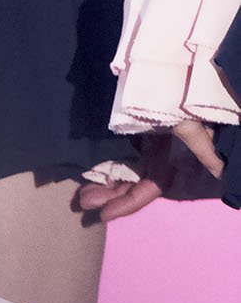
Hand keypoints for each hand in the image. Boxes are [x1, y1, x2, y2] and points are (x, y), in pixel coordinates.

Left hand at [77, 119, 222, 221]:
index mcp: (169, 163)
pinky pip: (121, 155)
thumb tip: (219, 171)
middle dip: (108, 196)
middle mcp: (158, 160)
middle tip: (82, 202)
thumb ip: (202, 148)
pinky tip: (90, 167)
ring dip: (105, 182)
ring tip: (83, 191)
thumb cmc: (188, 107)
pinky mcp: (138, 136)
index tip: (103, 215)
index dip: (125, 205)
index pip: (145, 191)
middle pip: (130, 185)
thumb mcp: (193, 126)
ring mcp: (147, 149)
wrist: (188, 87)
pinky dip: (108, 163)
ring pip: (124, 172)